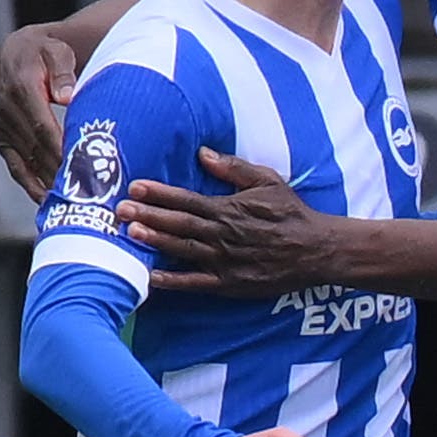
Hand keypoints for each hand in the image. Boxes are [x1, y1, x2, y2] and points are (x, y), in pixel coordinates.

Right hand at [0, 23, 83, 195]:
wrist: (13, 53)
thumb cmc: (44, 53)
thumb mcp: (56, 52)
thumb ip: (62, 72)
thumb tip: (67, 97)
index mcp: (21, 90)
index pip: (43, 126)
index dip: (60, 150)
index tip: (80, 170)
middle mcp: (7, 112)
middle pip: (37, 149)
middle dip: (61, 173)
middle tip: (87, 195)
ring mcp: (2, 128)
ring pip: (27, 161)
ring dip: (48, 184)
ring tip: (72, 205)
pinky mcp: (1, 139)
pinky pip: (15, 166)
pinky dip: (30, 185)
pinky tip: (47, 202)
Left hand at [123, 150, 330, 295]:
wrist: (317, 251)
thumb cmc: (291, 213)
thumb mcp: (268, 182)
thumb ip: (234, 169)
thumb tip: (202, 153)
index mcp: (229, 208)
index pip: (187, 199)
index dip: (160, 192)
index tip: (136, 185)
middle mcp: (223, 234)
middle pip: (178, 223)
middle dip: (148, 214)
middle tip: (119, 209)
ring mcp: (224, 261)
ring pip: (183, 250)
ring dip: (156, 241)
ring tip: (130, 233)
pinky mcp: (230, 284)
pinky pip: (196, 283)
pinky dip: (173, 281)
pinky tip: (151, 277)